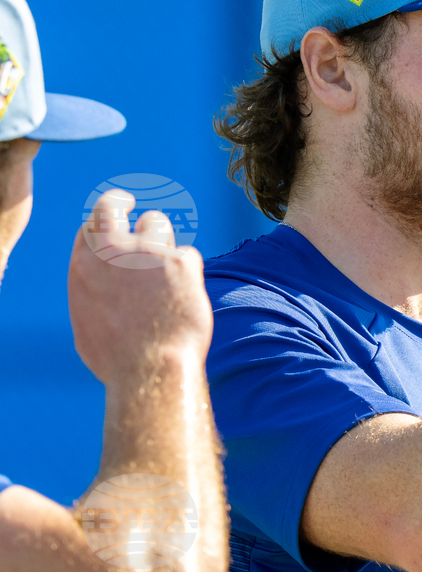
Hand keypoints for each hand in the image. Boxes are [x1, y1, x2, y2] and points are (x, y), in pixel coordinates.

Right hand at [68, 190, 212, 384]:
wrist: (150, 369)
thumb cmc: (119, 359)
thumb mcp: (88, 323)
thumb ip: (93, 291)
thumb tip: (100, 282)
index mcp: (84, 266)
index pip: (90, 225)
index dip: (103, 217)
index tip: (115, 212)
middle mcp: (110, 252)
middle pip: (113, 206)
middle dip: (122, 202)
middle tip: (136, 206)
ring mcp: (146, 253)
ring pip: (158, 224)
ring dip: (162, 242)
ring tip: (167, 278)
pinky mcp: (179, 260)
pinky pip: (187, 256)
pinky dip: (187, 274)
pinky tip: (184, 300)